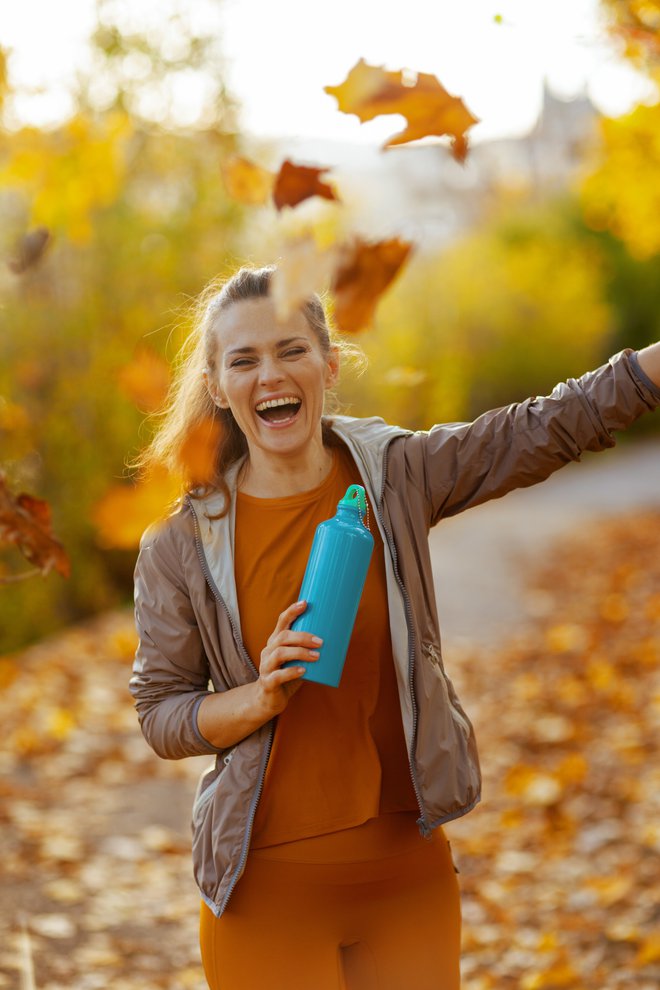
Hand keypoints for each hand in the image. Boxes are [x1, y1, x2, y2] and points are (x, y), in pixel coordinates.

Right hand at [255, 600, 320, 716]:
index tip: (305, 603)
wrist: (268, 699)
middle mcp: (268, 650)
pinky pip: (278, 675)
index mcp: (275, 641)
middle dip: (303, 636)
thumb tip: (339, 639)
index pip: (281, 622)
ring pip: (280, 654)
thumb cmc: (287, 675)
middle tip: (320, 641)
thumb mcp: (296, 659)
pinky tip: (303, 671)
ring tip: (316, 656)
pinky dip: (292, 672)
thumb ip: (308, 650)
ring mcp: (266, 666)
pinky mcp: (268, 682)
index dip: (292, 611)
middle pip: (283, 637)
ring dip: (300, 653)